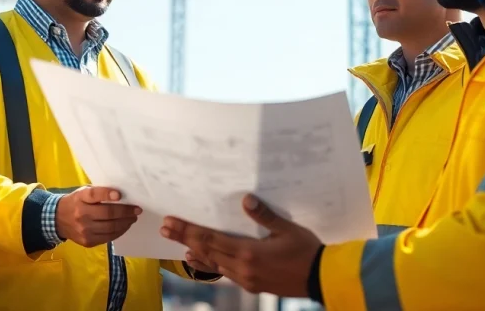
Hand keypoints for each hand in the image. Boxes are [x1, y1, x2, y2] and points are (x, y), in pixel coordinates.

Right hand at [55, 186, 140, 247]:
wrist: (57, 219)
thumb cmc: (76, 202)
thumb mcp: (83, 193)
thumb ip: (98, 193)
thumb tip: (122, 196)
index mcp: (80, 198)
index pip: (94, 194)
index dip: (107, 194)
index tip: (119, 194)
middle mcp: (81, 214)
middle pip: (107, 213)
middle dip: (126, 212)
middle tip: (137, 210)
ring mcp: (84, 230)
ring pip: (111, 227)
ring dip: (125, 223)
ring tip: (133, 218)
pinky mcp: (87, 241)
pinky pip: (108, 237)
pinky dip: (119, 232)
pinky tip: (124, 226)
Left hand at [160, 194, 322, 296]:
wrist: (320, 278)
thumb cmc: (307, 251)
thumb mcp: (287, 229)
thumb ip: (264, 215)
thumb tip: (246, 199)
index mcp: (248, 252)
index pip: (210, 239)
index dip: (187, 230)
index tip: (170, 222)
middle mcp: (242, 268)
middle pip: (206, 251)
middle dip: (184, 238)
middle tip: (164, 228)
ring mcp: (246, 279)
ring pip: (213, 264)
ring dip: (195, 252)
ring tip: (179, 244)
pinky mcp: (251, 284)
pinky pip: (224, 273)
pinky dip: (209, 265)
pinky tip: (200, 260)